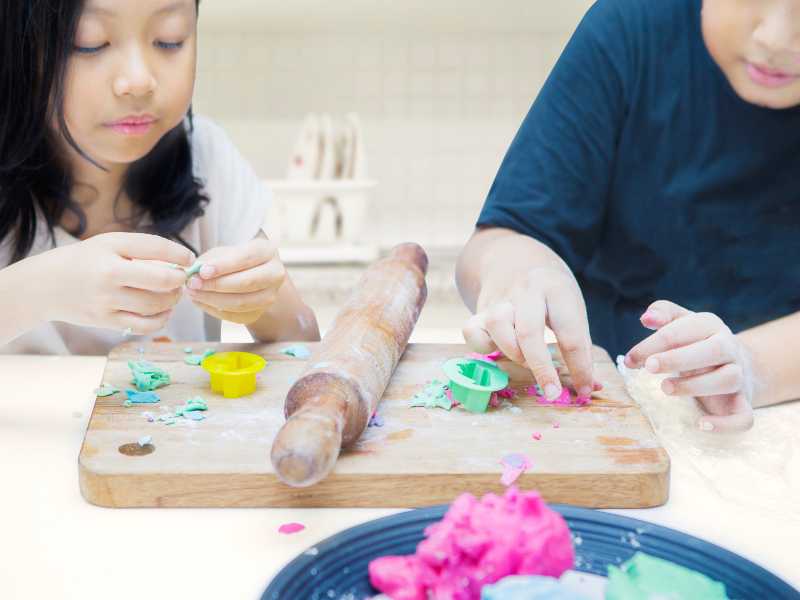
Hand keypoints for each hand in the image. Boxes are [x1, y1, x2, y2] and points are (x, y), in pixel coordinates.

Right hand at [41, 232, 193, 333]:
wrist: (45, 285)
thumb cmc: (86, 260)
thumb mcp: (110, 244)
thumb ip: (144, 249)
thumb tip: (182, 262)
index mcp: (110, 248)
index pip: (156, 248)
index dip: (180, 255)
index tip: (189, 260)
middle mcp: (108, 275)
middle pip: (161, 280)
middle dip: (179, 280)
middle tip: (181, 279)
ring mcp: (106, 301)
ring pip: (156, 305)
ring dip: (173, 300)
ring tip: (173, 294)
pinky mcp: (105, 321)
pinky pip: (144, 325)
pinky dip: (161, 319)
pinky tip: (163, 311)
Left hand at [185, 236, 285, 324]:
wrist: (249, 275)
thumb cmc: (234, 260)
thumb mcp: (223, 252)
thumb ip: (210, 260)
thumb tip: (195, 271)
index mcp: (267, 251)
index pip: (246, 258)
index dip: (224, 266)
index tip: (202, 271)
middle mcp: (275, 274)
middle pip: (247, 282)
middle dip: (216, 284)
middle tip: (193, 284)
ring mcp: (270, 296)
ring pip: (241, 302)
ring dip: (213, 299)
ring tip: (192, 293)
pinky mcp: (259, 313)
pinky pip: (236, 316)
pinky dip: (214, 310)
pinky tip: (200, 301)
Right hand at [462, 265, 596, 399]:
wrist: (514, 258)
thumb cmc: (551, 293)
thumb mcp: (571, 306)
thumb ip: (578, 343)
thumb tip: (587, 386)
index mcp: (556, 289)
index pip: (570, 333)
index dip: (579, 367)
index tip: (584, 389)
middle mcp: (526, 291)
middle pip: (529, 332)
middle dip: (542, 368)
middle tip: (552, 393)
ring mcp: (499, 299)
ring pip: (498, 327)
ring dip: (514, 353)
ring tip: (526, 360)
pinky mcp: (479, 310)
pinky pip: (472, 331)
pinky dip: (483, 346)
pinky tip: (498, 349)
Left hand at [624, 300, 754, 432]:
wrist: (734, 361)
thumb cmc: (694, 341)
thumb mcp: (680, 322)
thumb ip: (663, 313)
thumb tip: (645, 318)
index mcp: (710, 325)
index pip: (682, 330)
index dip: (653, 344)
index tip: (630, 359)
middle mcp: (729, 348)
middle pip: (712, 351)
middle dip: (677, 359)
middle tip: (649, 367)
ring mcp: (739, 376)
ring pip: (728, 380)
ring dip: (695, 386)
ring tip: (665, 388)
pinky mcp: (742, 403)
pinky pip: (744, 416)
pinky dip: (726, 424)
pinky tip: (701, 424)